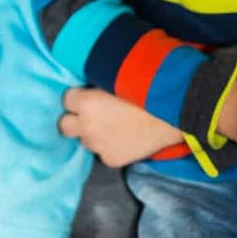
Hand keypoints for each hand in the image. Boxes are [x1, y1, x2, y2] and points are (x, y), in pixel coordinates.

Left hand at [58, 87, 181, 166]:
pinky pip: (102, 152)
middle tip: (91, 114)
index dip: (78, 96)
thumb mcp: (118, 78)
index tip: (89, 95)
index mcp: (86, 103)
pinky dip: (109, 145)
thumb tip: (91, 86)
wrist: (172, 116)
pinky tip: (124, 137)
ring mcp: (98, 146)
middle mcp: (87, 126)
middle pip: (64, 126)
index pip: (66, 99)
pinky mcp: (111, 160)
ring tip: (113, 125)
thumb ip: (99, 84)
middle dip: (74, 119)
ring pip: (85, 140)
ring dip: (93, 133)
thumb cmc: (147, 89)